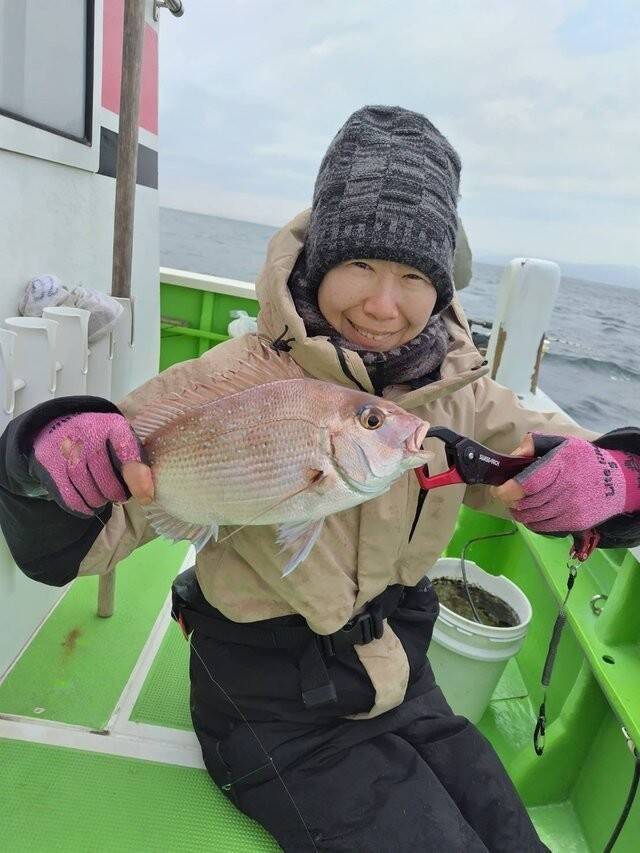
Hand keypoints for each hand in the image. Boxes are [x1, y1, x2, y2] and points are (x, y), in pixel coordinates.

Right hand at [30, 412, 153, 515]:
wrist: (59, 425)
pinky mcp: (49, 461)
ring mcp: (65, 446)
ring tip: (102, 501)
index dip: (137, 477)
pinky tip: (88, 508)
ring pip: (84, 483)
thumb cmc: (100, 438)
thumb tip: (145, 492)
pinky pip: (66, 491)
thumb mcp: (121, 439)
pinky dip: (79, 505)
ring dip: (97, 499)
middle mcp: (87, 431)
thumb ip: (135, 460)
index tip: (145, 496)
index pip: (126, 449)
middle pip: (103, 472)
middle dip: (114, 492)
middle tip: (119, 498)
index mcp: (112, 424)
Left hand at [491, 434, 639, 532]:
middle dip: (510, 501)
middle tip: (505, 496)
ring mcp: (571, 508)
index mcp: (560, 465)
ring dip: (519, 513)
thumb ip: (534, 444)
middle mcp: (566, 489)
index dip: (508, 490)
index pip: (528, 484)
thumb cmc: (582, 459)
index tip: (498, 490)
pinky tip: (531, 514)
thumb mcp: (561, 442)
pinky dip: (532, 522)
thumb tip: (512, 457)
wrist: (617, 481)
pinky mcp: (575, 523)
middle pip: (527, 503)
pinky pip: (544, 527)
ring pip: (533, 518)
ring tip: (516, 505)